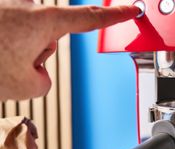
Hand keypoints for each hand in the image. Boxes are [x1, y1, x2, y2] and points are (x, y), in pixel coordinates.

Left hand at [0, 0, 139, 99]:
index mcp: (43, 21)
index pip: (92, 19)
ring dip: (15, 51)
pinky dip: (2, 43)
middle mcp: (27, 6)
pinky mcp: (0, 11)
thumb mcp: (26, 85)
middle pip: (50, 35)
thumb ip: (43, 79)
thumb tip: (35, 70)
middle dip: (36, 54)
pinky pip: (10, 30)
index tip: (132, 10)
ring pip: (26, 35)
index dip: (116, 16)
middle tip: (11, 64)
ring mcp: (10, 6)